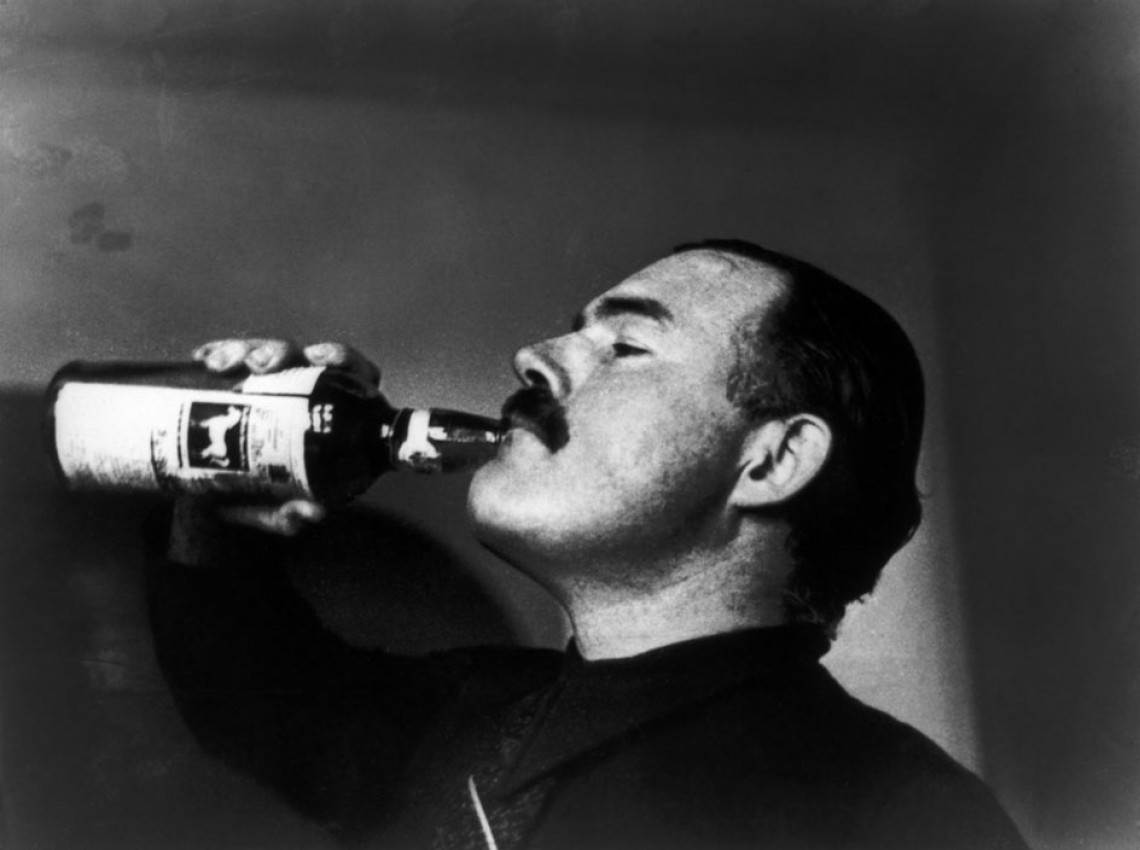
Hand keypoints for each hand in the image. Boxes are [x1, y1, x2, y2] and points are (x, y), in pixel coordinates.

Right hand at [182, 338, 380, 536]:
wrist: (213, 499)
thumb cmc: (260, 499)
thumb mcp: (274, 510)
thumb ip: (290, 514)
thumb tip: (311, 513)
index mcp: (329, 412)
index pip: (351, 373)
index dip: (343, 359)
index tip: (324, 360)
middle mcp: (300, 389)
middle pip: (301, 356)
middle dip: (281, 351)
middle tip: (260, 365)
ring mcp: (266, 381)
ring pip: (262, 352)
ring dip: (244, 350)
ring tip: (222, 365)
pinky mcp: (230, 379)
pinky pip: (226, 356)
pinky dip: (216, 352)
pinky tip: (201, 358)